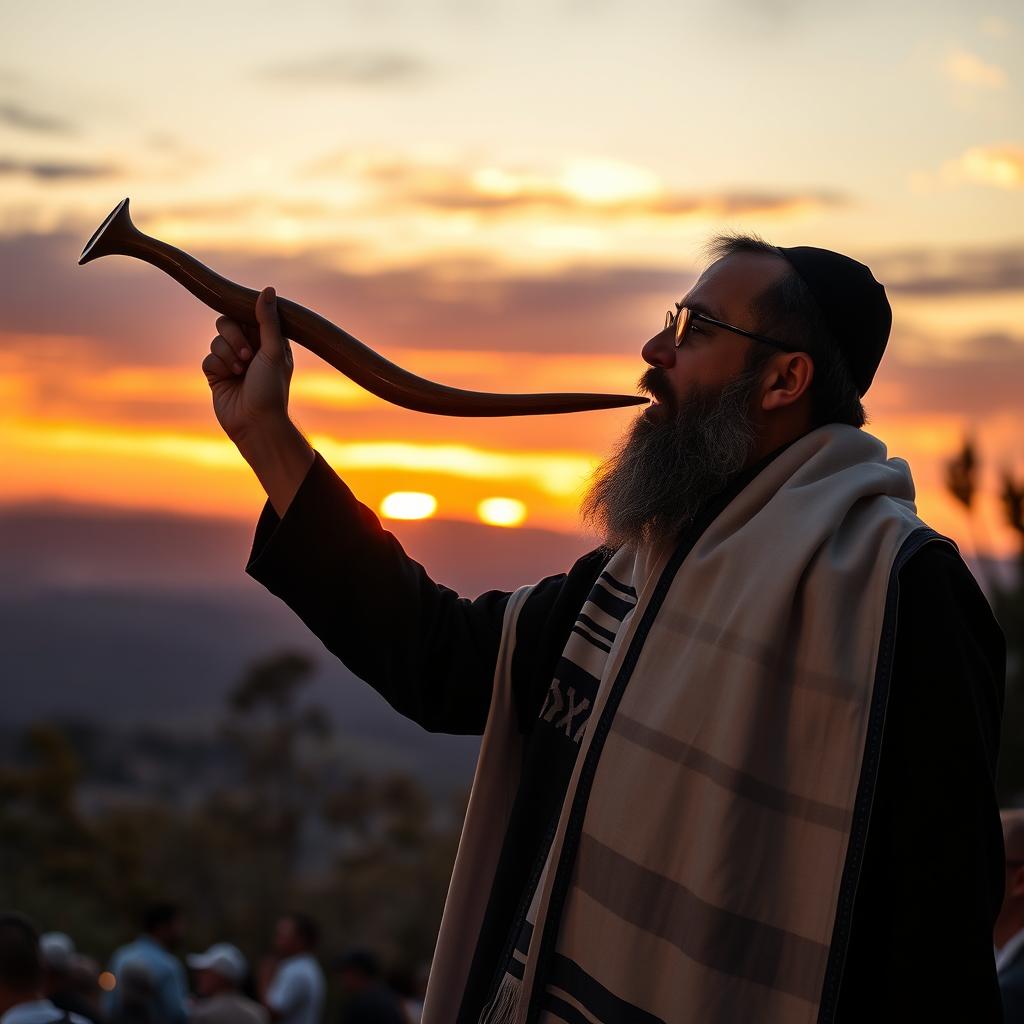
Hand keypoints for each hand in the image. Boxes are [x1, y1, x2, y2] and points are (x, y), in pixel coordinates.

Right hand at [202, 286, 292, 445]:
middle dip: (235, 337)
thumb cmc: (271, 388)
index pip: (249, 314)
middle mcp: (250, 349)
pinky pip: (208, 358)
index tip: (250, 327)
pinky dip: (218, 367)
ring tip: (241, 372)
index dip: (246, 318)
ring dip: (228, 355)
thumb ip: (268, 320)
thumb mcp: (274, 351)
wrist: (256, 423)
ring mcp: (232, 361)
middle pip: (227, 322)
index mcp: (268, 341)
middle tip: (248, 355)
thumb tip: (268, 289)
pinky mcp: (216, 375)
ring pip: (216, 340)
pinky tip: (229, 380)